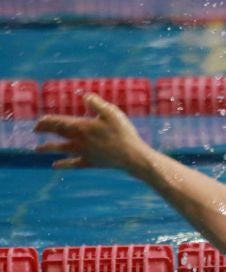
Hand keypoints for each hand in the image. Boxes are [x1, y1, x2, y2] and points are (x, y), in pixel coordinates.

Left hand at [34, 93, 150, 172]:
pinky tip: (54, 166)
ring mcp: (83, 152)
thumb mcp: (111, 112)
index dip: (47, 121)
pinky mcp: (90, 162)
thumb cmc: (123, 133)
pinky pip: (73, 163)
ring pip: (61, 149)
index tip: (39, 120)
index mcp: (82, 126)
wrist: (131, 156)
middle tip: (35, 130)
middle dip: (44, 131)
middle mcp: (79, 140)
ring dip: (47, 148)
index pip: (58, 122)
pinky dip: (63, 164)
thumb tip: (83, 95)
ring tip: (36, 149)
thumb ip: (96, 103)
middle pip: (57, 134)